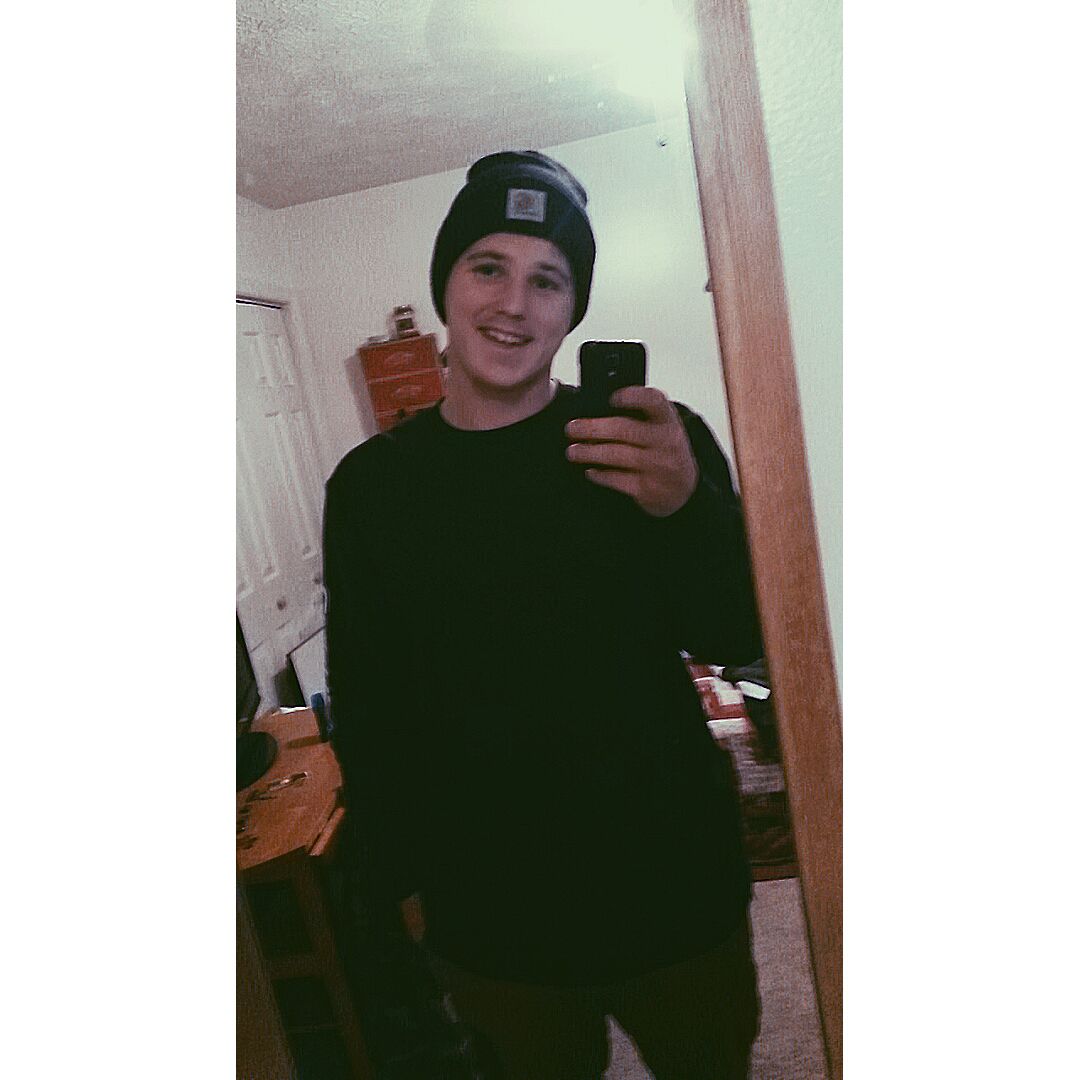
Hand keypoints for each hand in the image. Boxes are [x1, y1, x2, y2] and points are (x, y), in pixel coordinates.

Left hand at [565, 386, 698, 516]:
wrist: (684, 489)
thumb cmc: (663, 450)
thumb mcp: (661, 428)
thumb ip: (639, 415)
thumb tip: (596, 409)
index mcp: (668, 420)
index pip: (654, 401)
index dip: (633, 396)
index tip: (612, 397)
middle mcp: (666, 441)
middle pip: (624, 429)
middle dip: (593, 428)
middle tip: (571, 428)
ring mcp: (657, 466)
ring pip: (616, 455)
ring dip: (589, 452)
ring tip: (572, 451)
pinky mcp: (647, 489)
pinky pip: (617, 480)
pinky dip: (600, 475)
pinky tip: (589, 471)